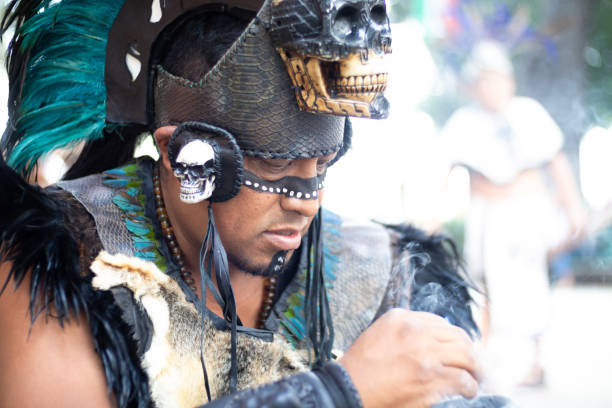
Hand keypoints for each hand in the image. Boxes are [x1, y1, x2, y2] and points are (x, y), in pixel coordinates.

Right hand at [339, 309, 480, 407]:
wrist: (348, 389)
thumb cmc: (360, 367)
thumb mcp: (378, 334)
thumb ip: (403, 331)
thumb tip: (431, 337)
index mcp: (402, 319)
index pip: (440, 322)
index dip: (453, 337)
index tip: (457, 347)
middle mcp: (416, 333)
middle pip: (458, 337)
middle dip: (469, 351)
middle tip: (473, 364)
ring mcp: (425, 356)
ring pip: (466, 356)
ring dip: (474, 369)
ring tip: (474, 378)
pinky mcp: (431, 380)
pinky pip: (462, 380)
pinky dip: (469, 387)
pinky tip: (467, 391)